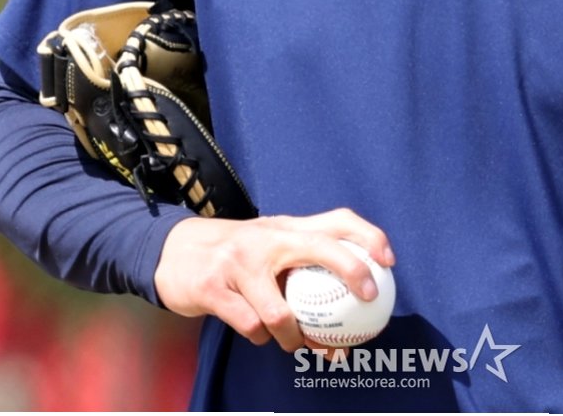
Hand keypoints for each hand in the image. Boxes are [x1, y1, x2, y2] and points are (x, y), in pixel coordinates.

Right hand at [153, 208, 394, 352]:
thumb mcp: (269, 244)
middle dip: (350, 271)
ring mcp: (240, 262)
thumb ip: (303, 260)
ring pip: (281, 310)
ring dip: (293, 336)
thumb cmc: (235, 255)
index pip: (336, 219)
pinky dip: (261, 336)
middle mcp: (268, 238)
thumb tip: (354, 295)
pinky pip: (250, 325)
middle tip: (367, 300)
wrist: (173, 252)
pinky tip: (261, 334)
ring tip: (296, 342)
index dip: (368, 235)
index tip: (389, 260)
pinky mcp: (214, 288)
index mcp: (287, 227)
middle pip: (320, 246)